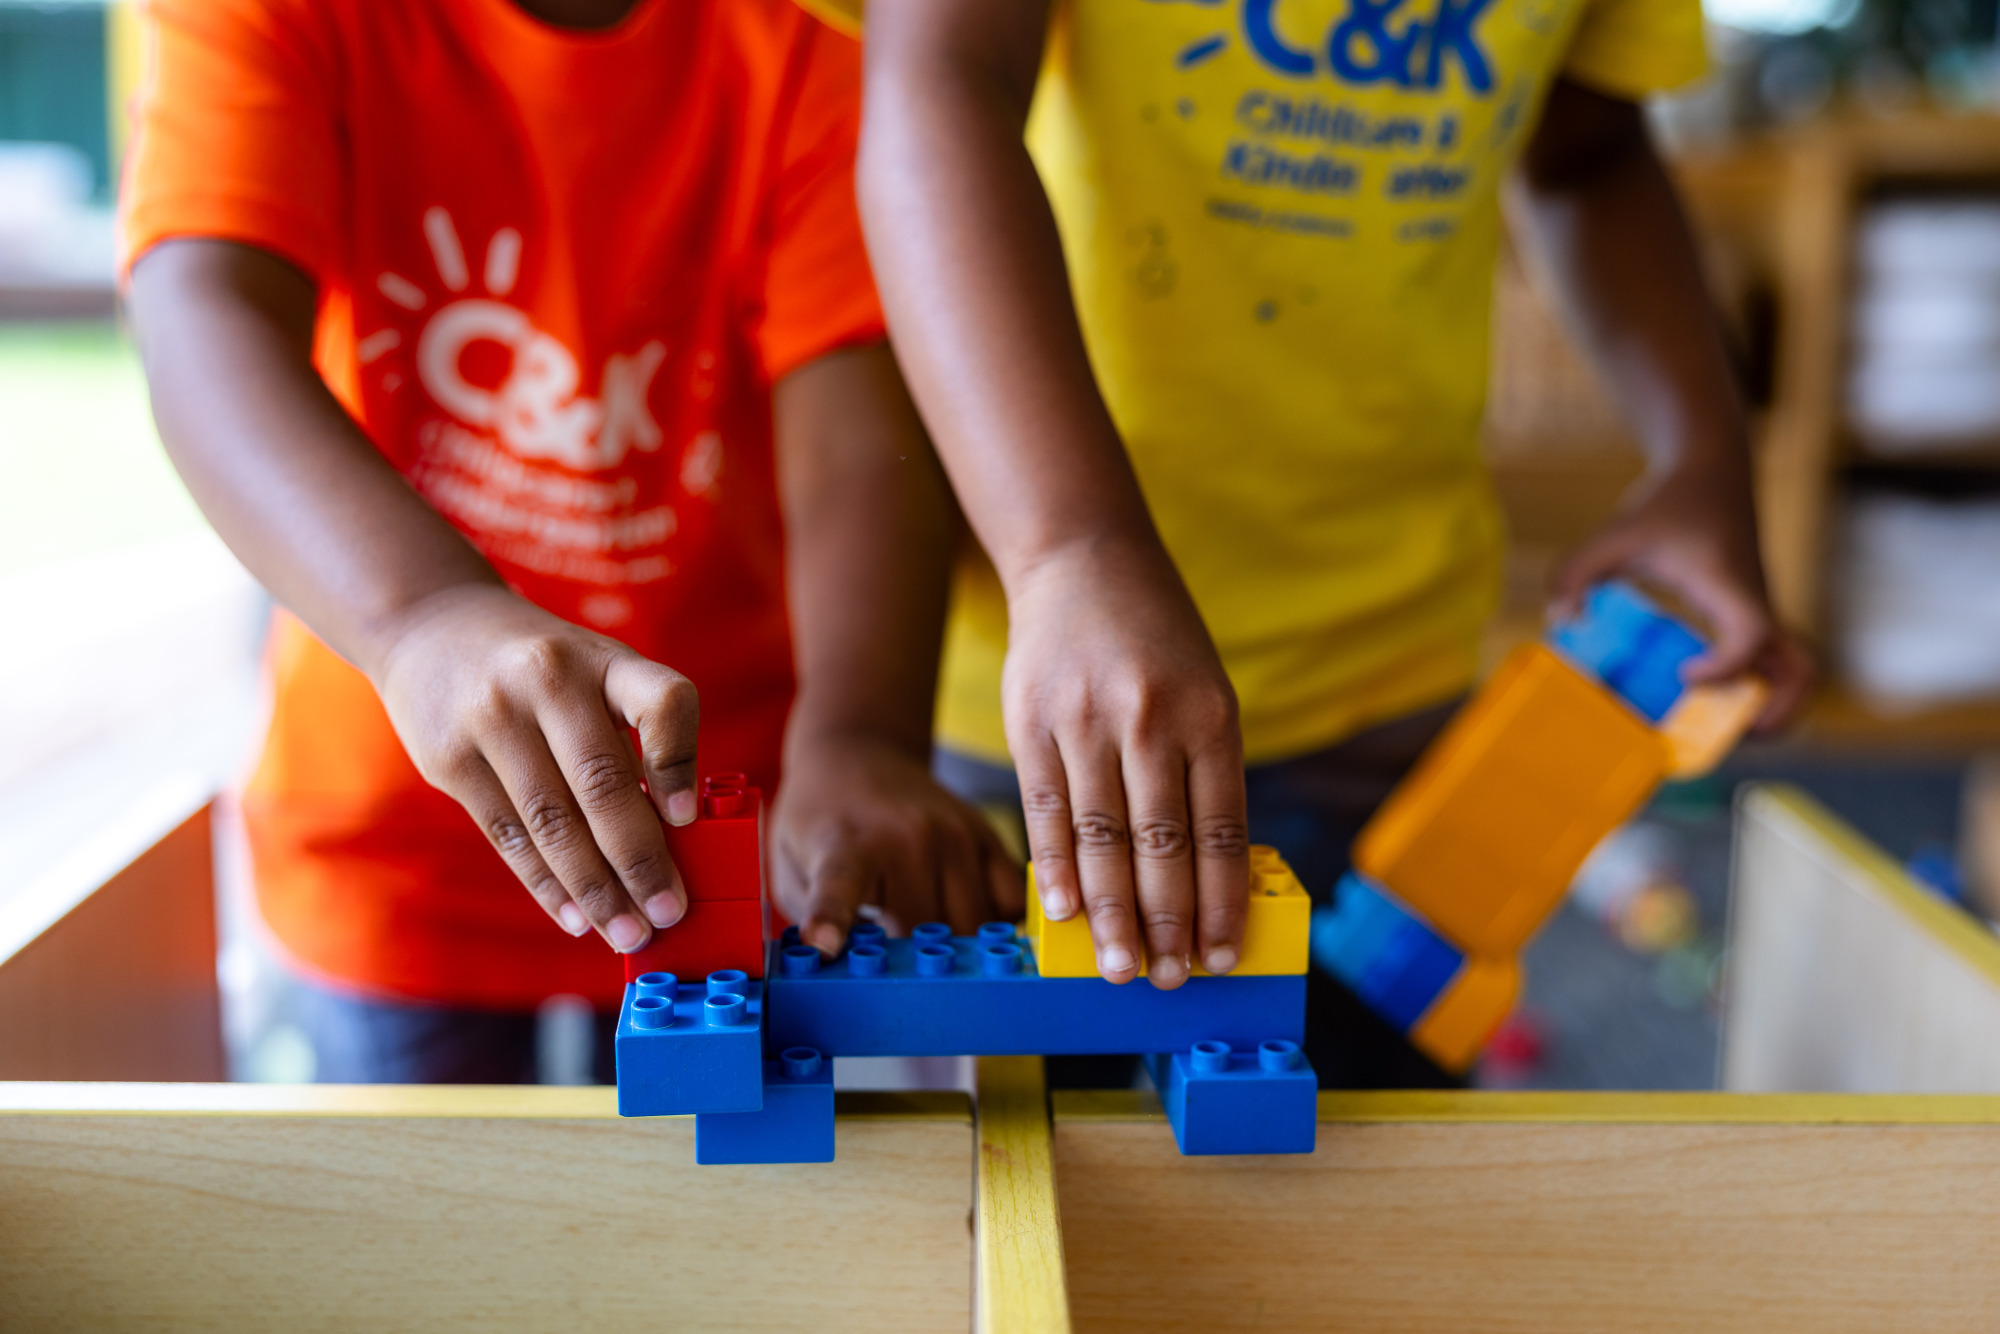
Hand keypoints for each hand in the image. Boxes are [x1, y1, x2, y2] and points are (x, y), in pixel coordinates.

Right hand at [372, 583, 698, 952]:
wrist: (430, 625)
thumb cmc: (542, 668)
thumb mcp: (596, 670)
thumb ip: (634, 733)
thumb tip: (675, 837)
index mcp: (602, 659)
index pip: (661, 702)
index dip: (678, 763)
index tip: (688, 819)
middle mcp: (548, 681)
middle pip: (602, 784)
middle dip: (640, 861)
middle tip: (668, 913)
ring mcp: (491, 719)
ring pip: (552, 822)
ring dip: (595, 888)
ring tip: (627, 930)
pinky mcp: (449, 759)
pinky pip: (508, 836)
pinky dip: (546, 884)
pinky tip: (576, 916)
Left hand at [771, 730, 1023, 952]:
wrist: (860, 752)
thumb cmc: (821, 820)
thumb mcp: (790, 865)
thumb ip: (807, 920)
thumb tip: (836, 971)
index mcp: (844, 846)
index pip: (838, 886)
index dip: (831, 919)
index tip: (823, 945)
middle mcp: (905, 837)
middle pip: (922, 930)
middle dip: (910, 960)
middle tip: (894, 958)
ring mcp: (953, 834)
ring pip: (971, 924)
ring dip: (954, 945)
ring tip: (926, 932)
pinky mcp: (985, 833)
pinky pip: (1010, 901)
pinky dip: (996, 922)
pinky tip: (967, 917)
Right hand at [1000, 542, 1249, 988]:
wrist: (1082, 559)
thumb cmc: (1156, 639)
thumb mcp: (1205, 691)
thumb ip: (1204, 773)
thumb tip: (1203, 878)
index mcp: (1210, 716)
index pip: (1219, 831)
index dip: (1220, 902)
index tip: (1222, 955)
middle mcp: (1151, 720)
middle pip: (1161, 846)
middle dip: (1166, 923)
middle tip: (1170, 979)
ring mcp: (1087, 722)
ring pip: (1102, 839)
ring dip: (1111, 914)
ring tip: (1117, 967)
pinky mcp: (1033, 724)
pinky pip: (1045, 811)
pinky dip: (1056, 869)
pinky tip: (1065, 912)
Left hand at [1552, 463, 1813, 730]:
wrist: (1712, 468)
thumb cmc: (1668, 502)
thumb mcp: (1613, 533)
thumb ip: (1576, 572)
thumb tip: (1559, 620)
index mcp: (1728, 586)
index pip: (1751, 635)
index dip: (1725, 667)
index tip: (1683, 673)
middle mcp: (1755, 604)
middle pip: (1802, 670)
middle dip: (1776, 712)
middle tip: (1730, 729)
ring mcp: (1760, 611)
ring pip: (1796, 669)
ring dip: (1772, 705)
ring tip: (1722, 725)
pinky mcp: (1753, 613)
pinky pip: (1771, 660)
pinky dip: (1754, 686)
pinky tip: (1706, 694)